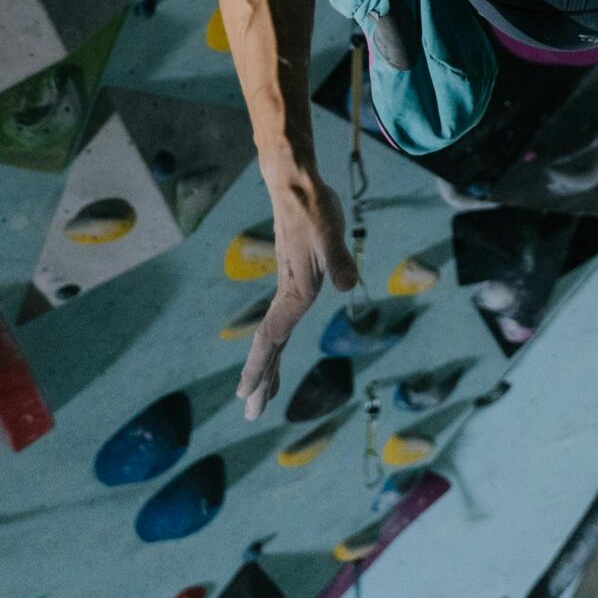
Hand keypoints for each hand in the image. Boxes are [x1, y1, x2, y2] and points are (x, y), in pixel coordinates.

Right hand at [235, 163, 358, 420]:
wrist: (297, 184)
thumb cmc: (315, 207)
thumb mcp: (331, 231)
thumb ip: (339, 260)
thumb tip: (349, 287)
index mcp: (296, 290)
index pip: (274, 337)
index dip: (261, 366)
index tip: (248, 395)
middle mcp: (289, 294)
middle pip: (270, 345)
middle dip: (261, 380)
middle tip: (251, 413)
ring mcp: (288, 288)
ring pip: (274, 336)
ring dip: (267, 367)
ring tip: (258, 396)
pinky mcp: (293, 280)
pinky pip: (281, 322)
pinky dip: (277, 345)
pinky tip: (278, 352)